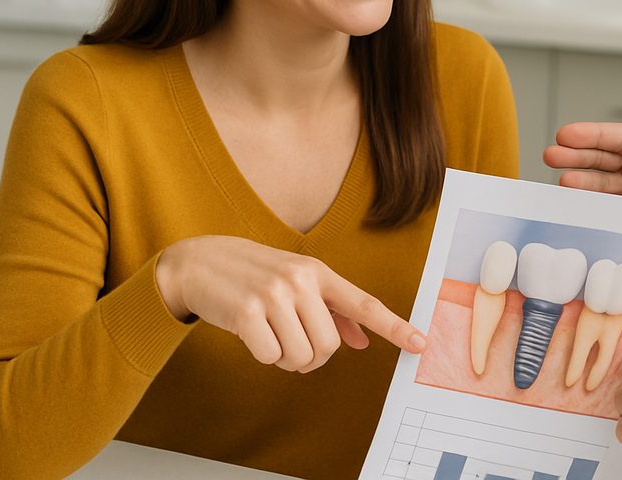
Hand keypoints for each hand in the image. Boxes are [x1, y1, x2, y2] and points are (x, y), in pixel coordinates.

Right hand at [155, 235, 425, 371]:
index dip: (395, 327)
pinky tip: (251, 334)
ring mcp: (273, 294)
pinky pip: (270, 358)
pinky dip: (263, 356)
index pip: (364, 303)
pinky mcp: (246, 312)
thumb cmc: (254, 275)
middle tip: (291, 341)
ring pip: (301, 357)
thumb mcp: (296, 283)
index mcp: (319, 273)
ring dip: (286, 358)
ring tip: (270, 333)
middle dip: (312, 356)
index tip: (421, 344)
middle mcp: (301, 280)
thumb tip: (361, 341)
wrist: (200, 262)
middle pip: (329, 347)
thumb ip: (331, 310)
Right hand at [543, 122, 621, 299]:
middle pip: (609, 156)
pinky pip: (604, 206)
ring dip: (579, 175)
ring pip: (602, 179)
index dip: (598, 135)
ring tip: (556, 177)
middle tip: (552, 153)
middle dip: (579, 152)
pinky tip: (570, 203)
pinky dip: (586, 203)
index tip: (570, 135)